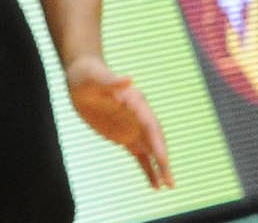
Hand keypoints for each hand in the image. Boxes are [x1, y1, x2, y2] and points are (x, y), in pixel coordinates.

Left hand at [65, 56, 172, 188]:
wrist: (83, 78)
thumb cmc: (89, 74)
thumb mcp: (96, 77)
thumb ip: (112, 80)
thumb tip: (129, 78)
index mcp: (137, 103)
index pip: (151, 126)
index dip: (158, 143)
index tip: (163, 160)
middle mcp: (140, 116)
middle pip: (155, 141)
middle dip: (163, 161)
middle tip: (171, 181)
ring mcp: (133, 127)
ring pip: (150, 151)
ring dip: (159, 168)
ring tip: (168, 187)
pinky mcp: (124, 136)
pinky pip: (139, 155)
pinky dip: (147, 168)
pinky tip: (154, 184)